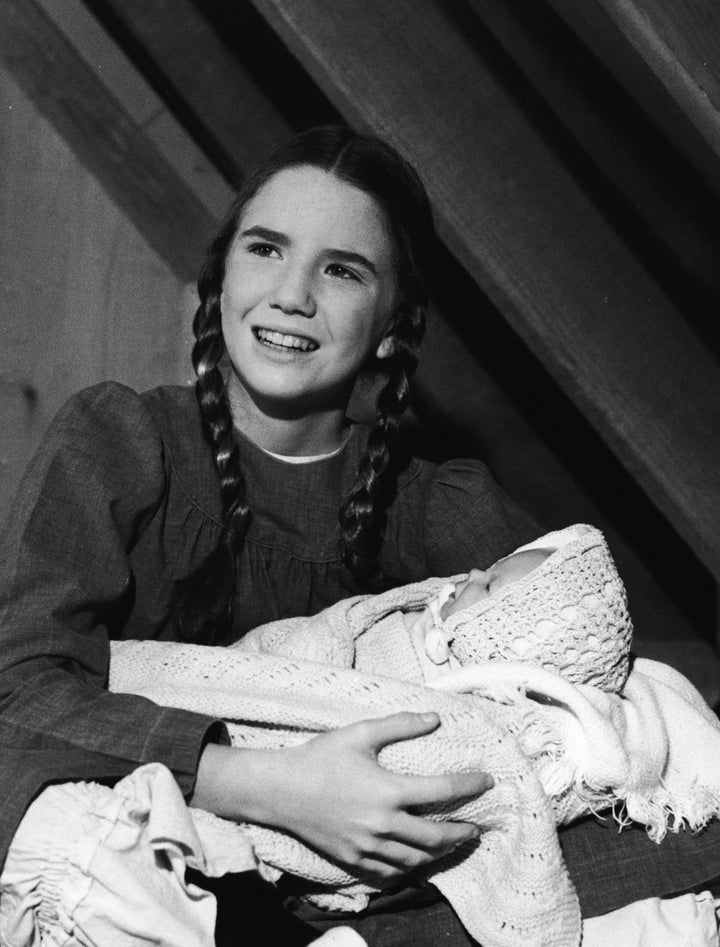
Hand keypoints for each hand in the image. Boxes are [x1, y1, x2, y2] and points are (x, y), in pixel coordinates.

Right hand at [257, 711, 492, 884]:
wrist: (280, 790)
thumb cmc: (321, 756)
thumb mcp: (361, 732)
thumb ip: (401, 724)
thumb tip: (435, 717)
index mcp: (388, 790)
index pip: (443, 790)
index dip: (470, 785)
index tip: (487, 781)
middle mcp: (382, 824)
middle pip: (436, 836)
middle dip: (461, 832)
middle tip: (476, 828)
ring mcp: (367, 846)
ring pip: (416, 859)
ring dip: (440, 853)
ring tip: (452, 844)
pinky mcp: (353, 860)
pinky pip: (390, 873)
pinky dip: (410, 869)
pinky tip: (417, 861)